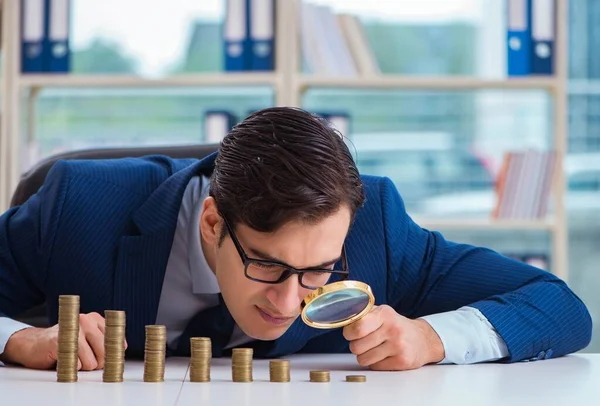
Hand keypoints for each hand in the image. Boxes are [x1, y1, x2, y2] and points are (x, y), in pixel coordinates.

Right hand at [1, 312, 126, 370]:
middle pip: (105, 353)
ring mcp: (73, 330)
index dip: (111, 354)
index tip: (106, 358)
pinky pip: (76, 364)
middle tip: (85, 361)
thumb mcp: (87, 336)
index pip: (115, 341)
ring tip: (73, 359)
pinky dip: (71, 368)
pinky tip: (64, 359)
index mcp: (94, 318)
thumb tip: (122, 348)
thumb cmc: (64, 342)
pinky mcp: (59, 342)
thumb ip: (104, 340)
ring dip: (83, 367)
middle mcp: (85, 321)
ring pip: (91, 362)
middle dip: (97, 363)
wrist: (33, 344)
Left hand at [343, 305, 443, 370]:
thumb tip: (342, 319)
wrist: (423, 339)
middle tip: (365, 343)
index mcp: (384, 314)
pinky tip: (385, 356)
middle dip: (356, 347)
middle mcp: (392, 329)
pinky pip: (375, 367)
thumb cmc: (396, 326)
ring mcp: (398, 346)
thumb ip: (364, 315)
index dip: (349, 333)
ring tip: (375, 349)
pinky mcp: (402, 361)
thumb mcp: (382, 313)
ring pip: (363, 359)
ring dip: (365, 356)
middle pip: (356, 347)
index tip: (351, 333)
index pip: (357, 327)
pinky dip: (376, 363)